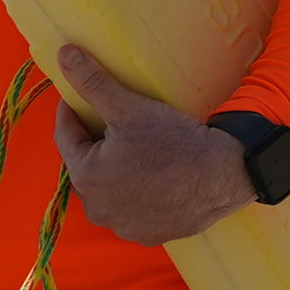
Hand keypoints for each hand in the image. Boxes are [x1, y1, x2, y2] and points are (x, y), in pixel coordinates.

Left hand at [48, 45, 255, 246]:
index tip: (77, 97)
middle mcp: (97, 209)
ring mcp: (122, 226)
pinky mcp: (146, 234)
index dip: (71, 112)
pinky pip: (129, 208)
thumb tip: (64, 55)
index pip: (66, 137)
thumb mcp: (130, 107)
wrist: (225, 174)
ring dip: (111, 170)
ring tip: (130, 148)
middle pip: (85, 165)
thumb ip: (92, 82)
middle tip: (110, 121)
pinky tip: (148, 176)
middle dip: (92, 142)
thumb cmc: (175, 141)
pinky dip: (132, 192)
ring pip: (106, 189)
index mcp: (86, 177)